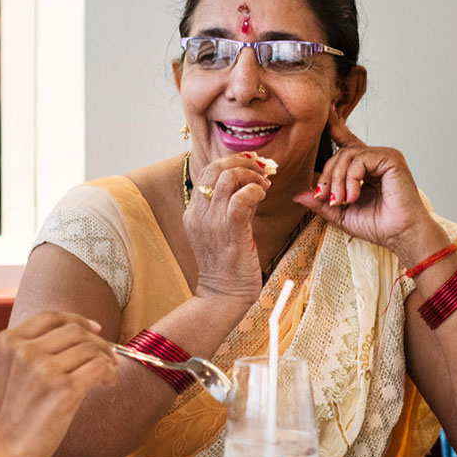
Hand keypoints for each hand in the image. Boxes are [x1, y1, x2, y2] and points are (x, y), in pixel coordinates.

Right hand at [0, 311, 118, 456]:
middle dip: (97, 342)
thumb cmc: (2, 422)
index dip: (78, 320)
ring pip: (90, 349)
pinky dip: (109, 373)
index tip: (95, 329)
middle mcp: (24, 350)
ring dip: (106, 359)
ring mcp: (44, 368)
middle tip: (109, 357)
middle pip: (75, 331)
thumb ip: (28, 353)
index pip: (51, 317)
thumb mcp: (5, 373)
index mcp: (7, 342)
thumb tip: (72, 343)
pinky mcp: (64, 389)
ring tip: (108, 375)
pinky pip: (99, 368)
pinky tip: (107, 383)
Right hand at [183, 153, 269, 304]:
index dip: (231, 161)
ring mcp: (212, 222)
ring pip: (228, 178)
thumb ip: (231, 206)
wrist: (223, 295)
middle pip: (215, 168)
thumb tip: (250, 184)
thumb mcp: (222, 230)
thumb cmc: (227, 265)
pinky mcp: (230, 231)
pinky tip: (262, 195)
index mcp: (193, 212)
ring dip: (252, 175)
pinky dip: (255, 190)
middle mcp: (198, 214)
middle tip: (261, 170)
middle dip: (242, 162)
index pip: (207, 172)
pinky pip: (241, 198)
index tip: (252, 165)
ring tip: (264, 185)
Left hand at [292, 120, 435, 260]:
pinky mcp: (390, 158)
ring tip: (342, 201)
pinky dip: (351, 178)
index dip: (334, 127)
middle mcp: (374, 159)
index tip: (325, 111)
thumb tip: (297, 194)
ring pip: (347, 155)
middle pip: (339, 153)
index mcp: (364, 168)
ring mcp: (383, 156)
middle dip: (328, 177)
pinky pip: (360, 159)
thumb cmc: (377, 225)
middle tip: (328, 200)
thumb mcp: (339, 214)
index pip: (346, 143)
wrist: (400, 235)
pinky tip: (354, 195)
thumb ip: (320, 202)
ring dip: (338, 180)